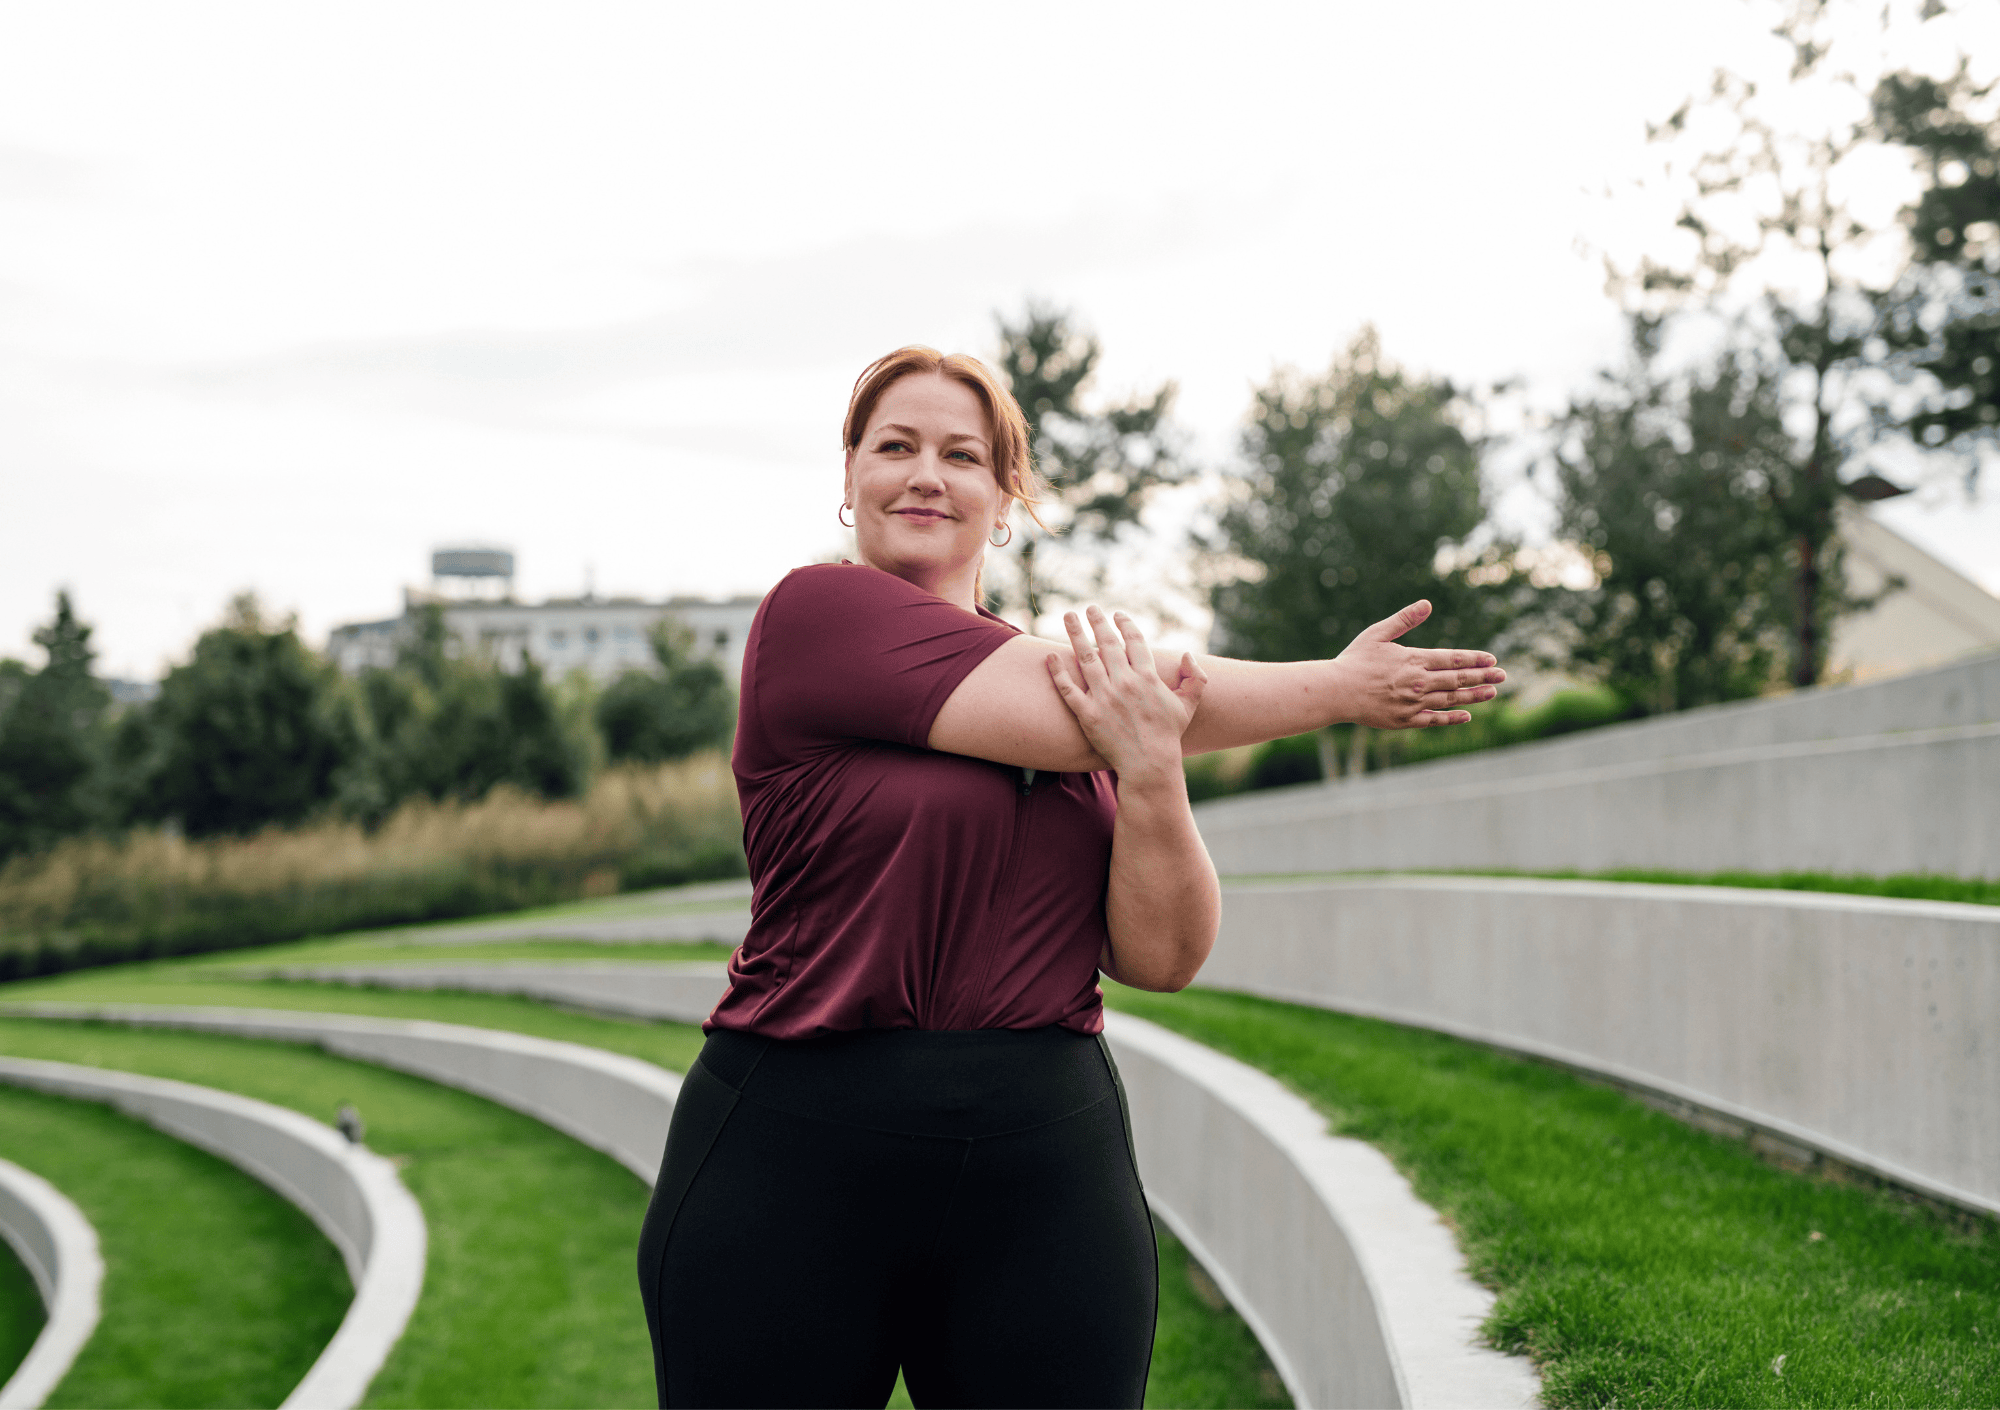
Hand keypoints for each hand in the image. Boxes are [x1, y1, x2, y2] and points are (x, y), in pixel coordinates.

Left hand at [1047, 607, 1207, 786]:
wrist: (1150, 765)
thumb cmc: (1168, 735)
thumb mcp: (1188, 705)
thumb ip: (1195, 678)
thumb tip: (1187, 654)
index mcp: (1147, 677)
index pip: (1134, 641)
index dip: (1125, 624)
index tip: (1116, 614)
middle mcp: (1124, 683)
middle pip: (1108, 643)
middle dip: (1097, 622)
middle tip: (1089, 608)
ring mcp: (1104, 698)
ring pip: (1086, 658)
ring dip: (1076, 634)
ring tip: (1067, 617)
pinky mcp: (1088, 715)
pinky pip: (1069, 689)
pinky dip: (1058, 672)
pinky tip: (1051, 656)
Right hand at [1332, 600, 1505, 728]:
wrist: (1335, 692)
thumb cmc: (1355, 660)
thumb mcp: (1378, 633)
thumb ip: (1405, 619)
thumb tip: (1428, 603)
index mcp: (1414, 659)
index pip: (1453, 659)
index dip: (1475, 659)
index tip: (1492, 660)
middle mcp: (1419, 682)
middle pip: (1458, 679)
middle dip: (1483, 677)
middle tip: (1503, 675)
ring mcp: (1413, 703)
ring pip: (1451, 700)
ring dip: (1474, 696)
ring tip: (1493, 692)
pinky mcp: (1405, 720)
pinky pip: (1435, 720)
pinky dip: (1452, 718)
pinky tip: (1467, 715)